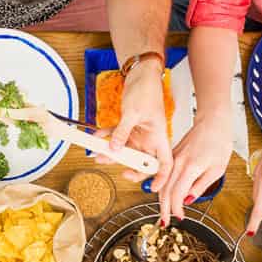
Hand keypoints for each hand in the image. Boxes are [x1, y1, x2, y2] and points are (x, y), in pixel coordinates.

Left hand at [103, 61, 173, 186]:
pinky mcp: (128, 126)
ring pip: (124, 150)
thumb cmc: (146, 90)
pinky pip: (116, 136)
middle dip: (127, 165)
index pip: (165, 163)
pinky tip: (96, 137)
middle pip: (141, 160)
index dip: (161, 177)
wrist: (140, 73)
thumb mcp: (133, 113)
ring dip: (110, 152)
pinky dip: (106, 136)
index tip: (154, 188)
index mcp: (158, 136)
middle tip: (117, 168)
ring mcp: (138, 133)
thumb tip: (114, 149)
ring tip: (97, 154)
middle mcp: (149, 138)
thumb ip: (122, 133)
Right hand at [159, 114, 231, 225]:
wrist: (212, 122)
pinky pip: (163, 175)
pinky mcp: (171, 156)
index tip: (180, 217)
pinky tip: (163, 196)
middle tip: (164, 222)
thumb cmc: (218, 142)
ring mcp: (172, 159)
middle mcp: (177, 163)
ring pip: (161, 184)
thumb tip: (188, 199)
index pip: (176, 194)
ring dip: (160, 200)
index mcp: (189, 167)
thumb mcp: (217, 169)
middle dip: (164, 209)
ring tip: (163, 213)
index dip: (176, 208)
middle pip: (164, 191)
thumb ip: (201, 185)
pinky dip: (161, 187)